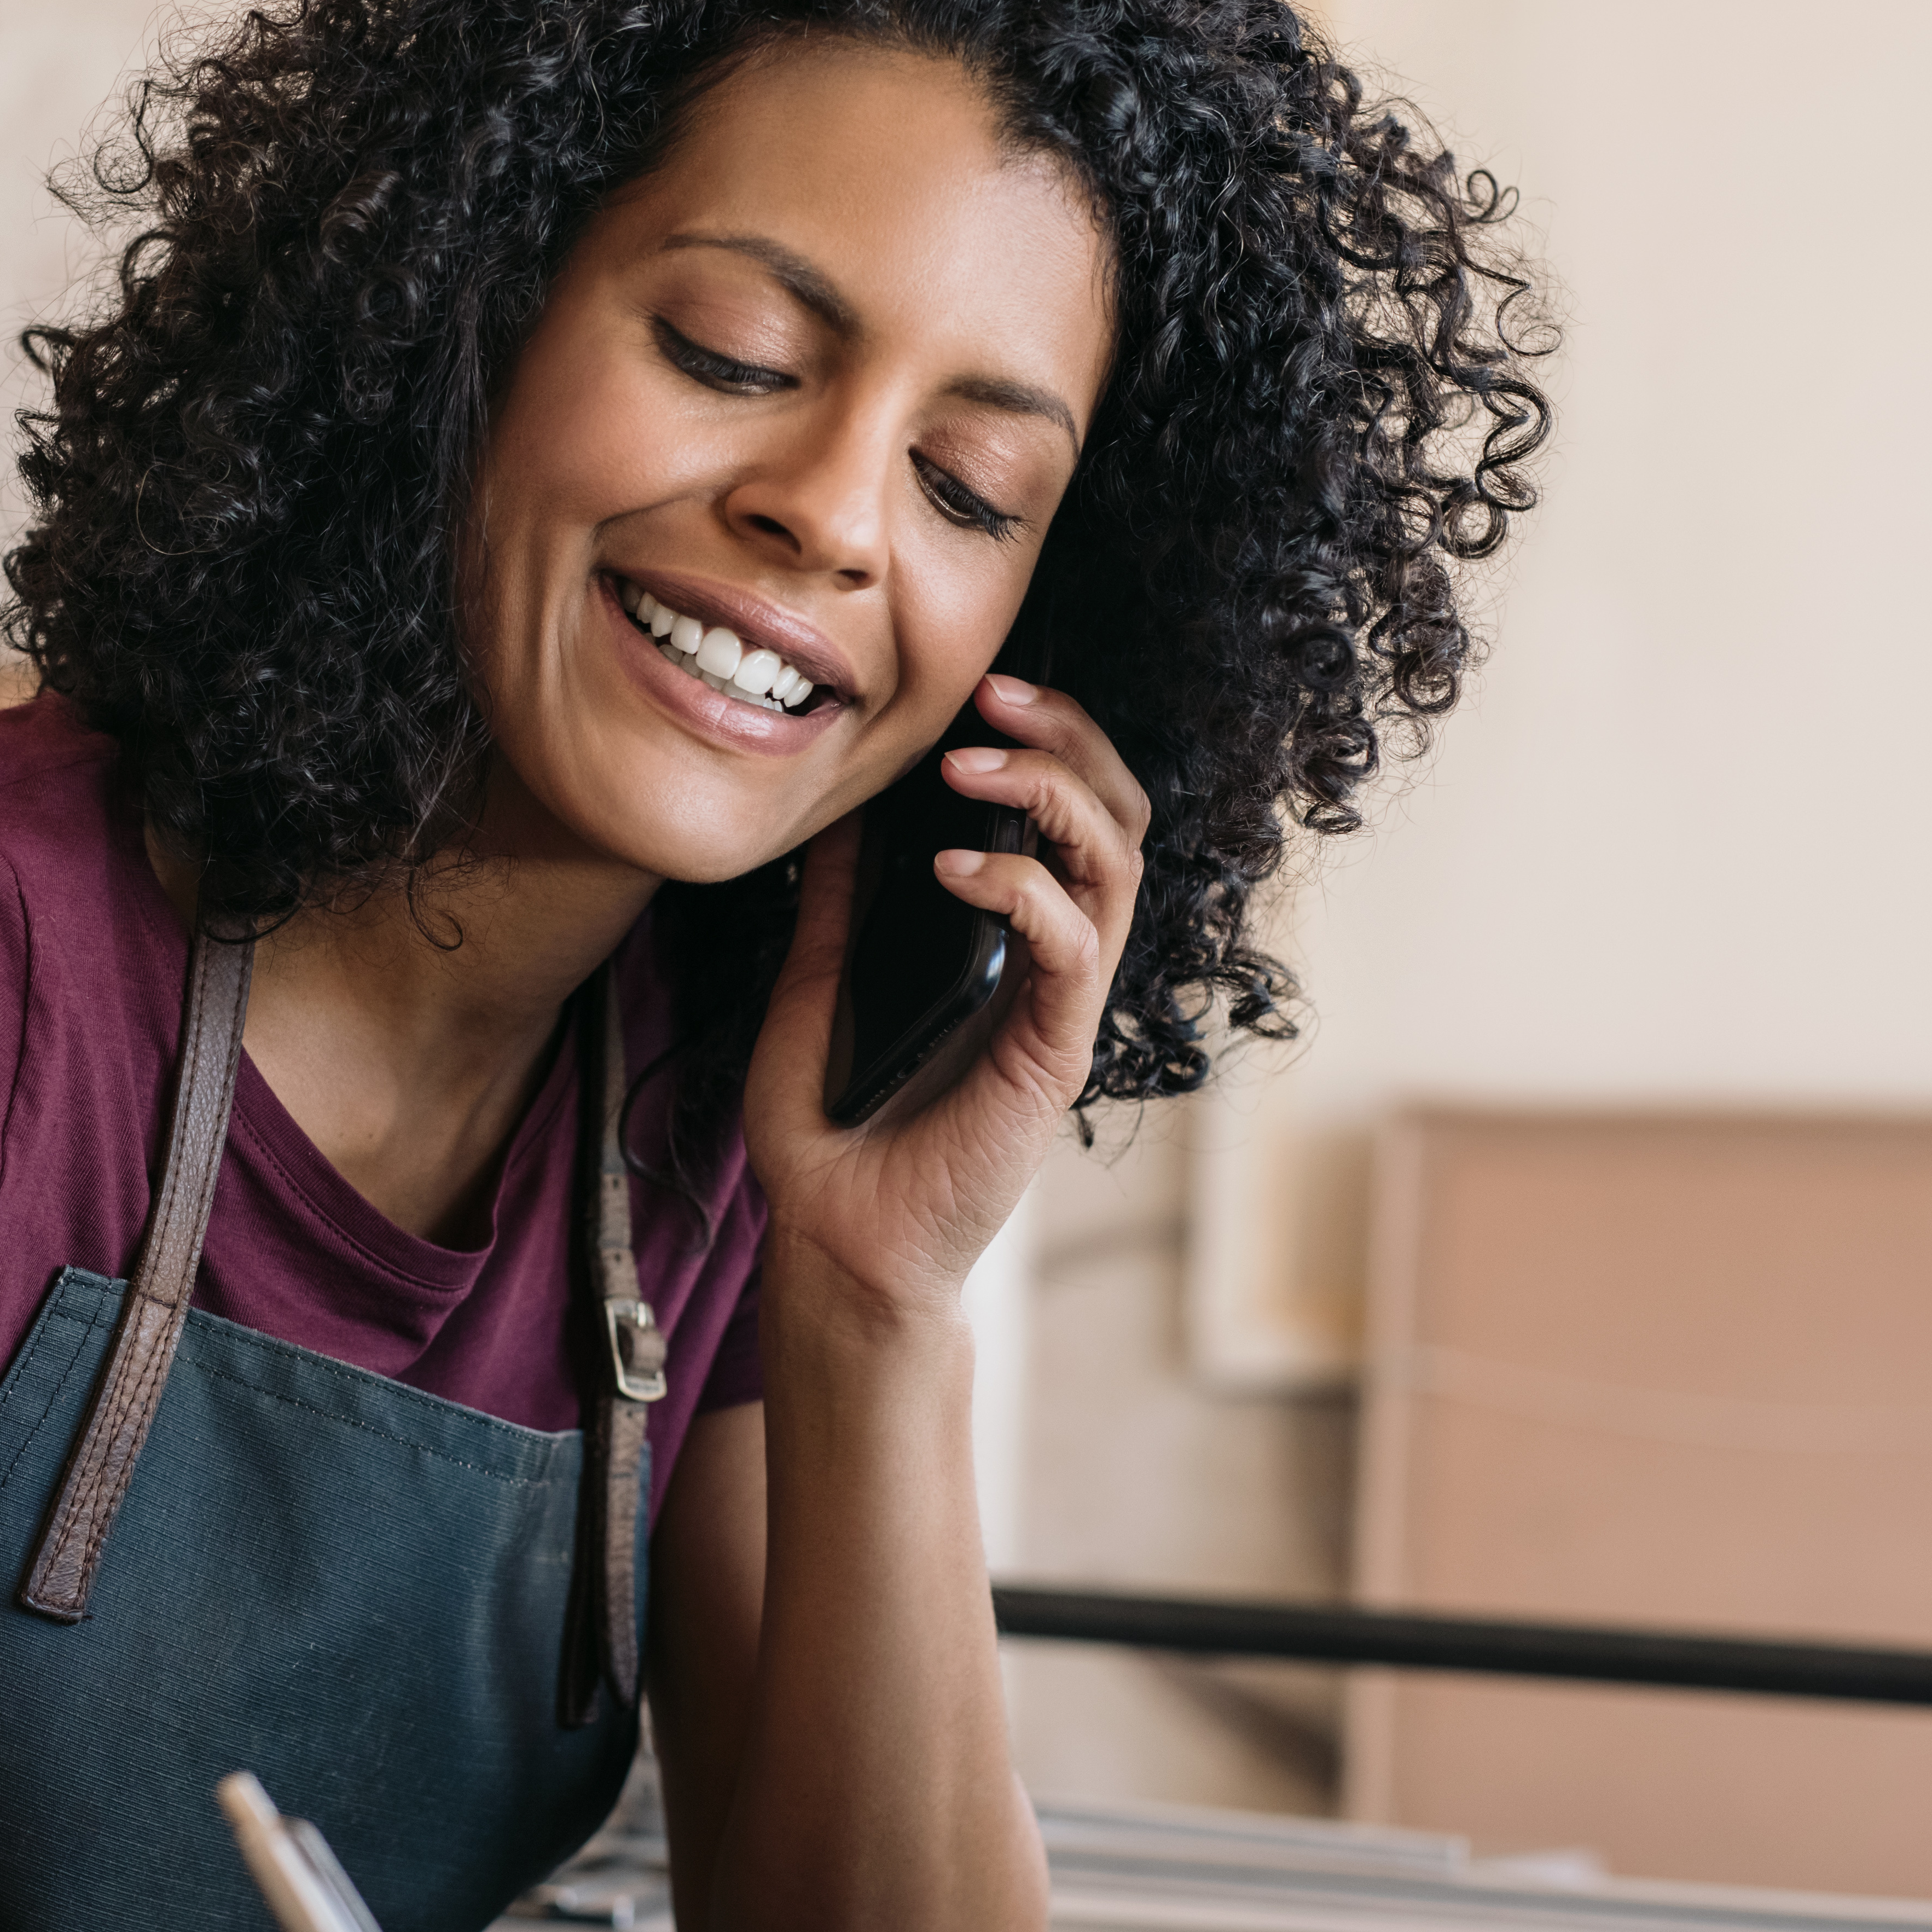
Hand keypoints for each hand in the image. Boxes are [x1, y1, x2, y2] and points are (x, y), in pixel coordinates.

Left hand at [744, 674, 1149, 1316]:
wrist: (835, 1237)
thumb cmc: (831, 1126)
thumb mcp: (815, 984)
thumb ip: (837, 905)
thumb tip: (837, 814)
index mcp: (1006, 939)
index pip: (1065, 815)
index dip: (1043, 741)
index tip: (978, 694)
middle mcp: (1050, 963)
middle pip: (1116, 819)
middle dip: (1070, 740)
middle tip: (997, 697)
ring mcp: (1059, 1004)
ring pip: (1115, 866)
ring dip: (1053, 793)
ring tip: (970, 766)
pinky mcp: (1054, 1050)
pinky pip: (1071, 946)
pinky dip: (1022, 888)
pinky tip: (952, 870)